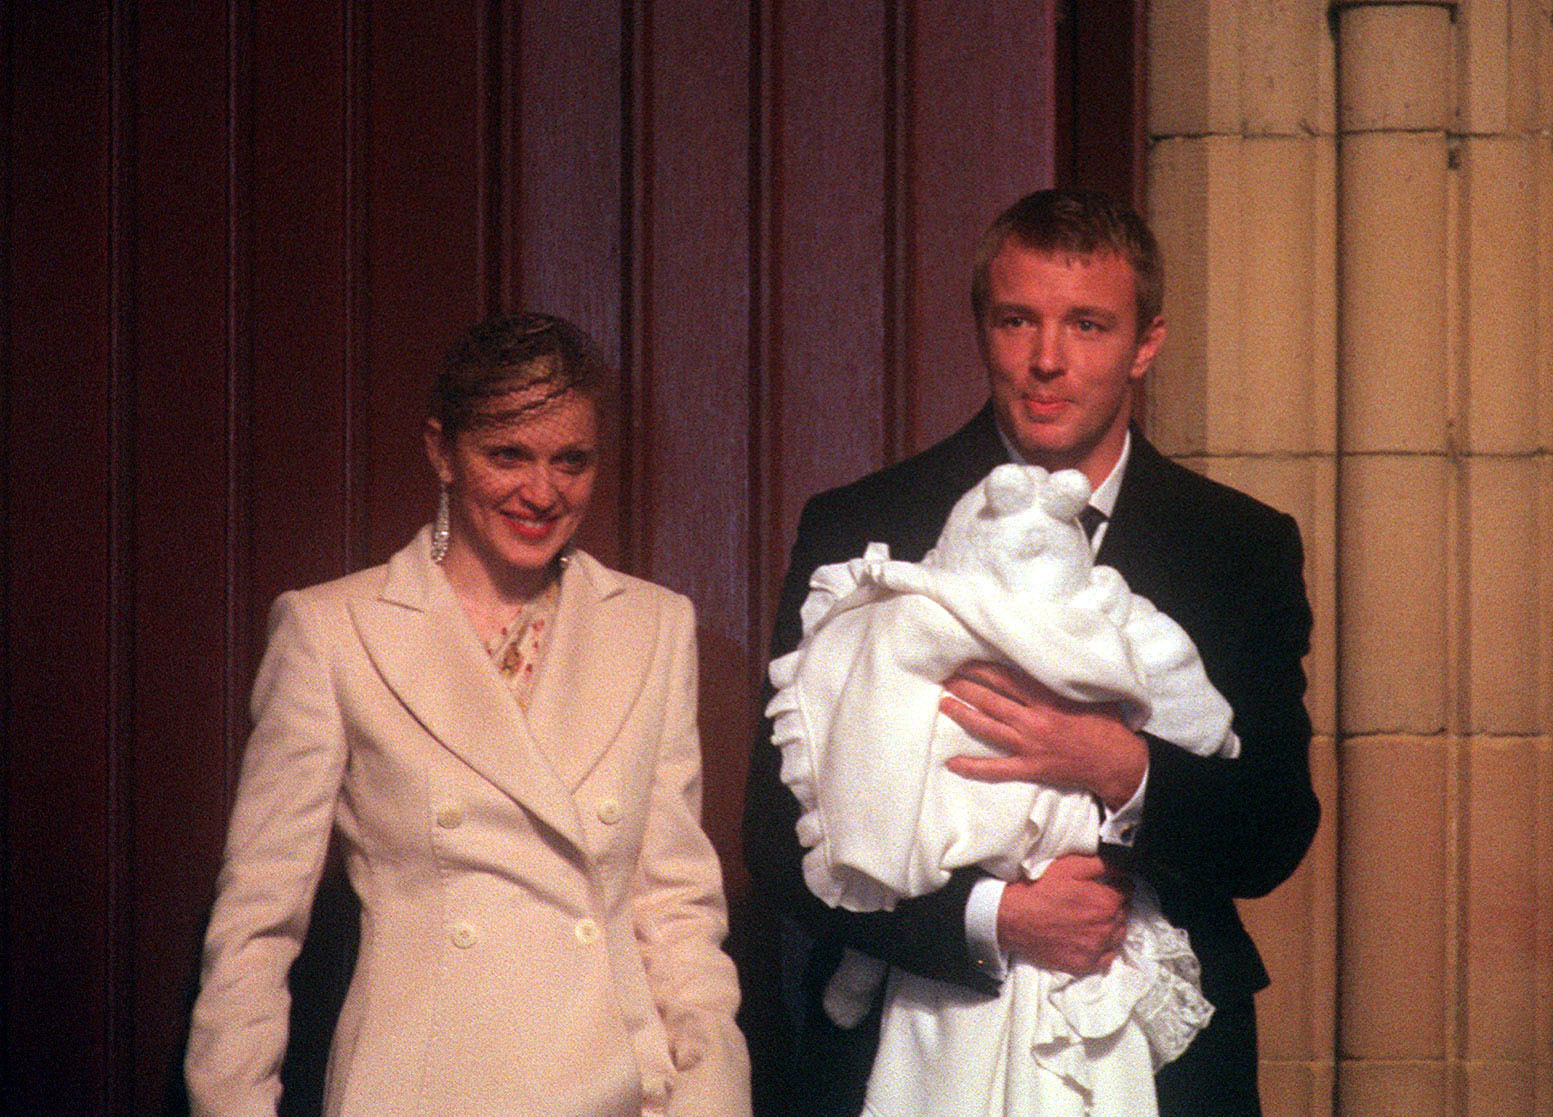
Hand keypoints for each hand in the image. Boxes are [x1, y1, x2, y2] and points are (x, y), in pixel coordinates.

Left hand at [941, 660, 1146, 809]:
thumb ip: (1068, 676)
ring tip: (944, 704)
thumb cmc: (1105, 724)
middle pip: (991, 700)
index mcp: (1047, 699)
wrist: (1116, 762)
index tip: (966, 660)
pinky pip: (996, 769)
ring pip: (988, 728)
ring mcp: (1029, 746)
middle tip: (947, 678)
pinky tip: (952, 762)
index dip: (983, 669)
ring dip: (963, 715)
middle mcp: (1034, 720)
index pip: (1007, 678)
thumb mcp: (1090, 692)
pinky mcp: (1030, 768)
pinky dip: (973, 767)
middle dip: (966, 687)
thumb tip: (1053, 654)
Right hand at [997, 854, 1130, 974]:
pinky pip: (1107, 958)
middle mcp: (1106, 927)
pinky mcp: (1084, 964)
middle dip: (1115, 904)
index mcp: (1106, 902)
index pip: (1128, 890)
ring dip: (1112, 925)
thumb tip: (1123, 867)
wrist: (1013, 918)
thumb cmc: (1039, 888)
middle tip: (1096, 900)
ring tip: (1094, 919)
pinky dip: (1104, 948)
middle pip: (1124, 913)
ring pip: (1118, 935)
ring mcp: (1096, 948)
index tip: (1107, 884)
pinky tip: (1092, 939)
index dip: (1118, 884)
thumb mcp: (1069, 866)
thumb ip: (1101, 864)